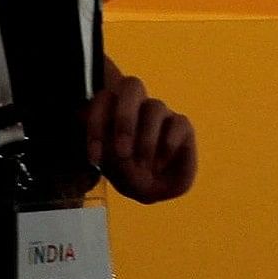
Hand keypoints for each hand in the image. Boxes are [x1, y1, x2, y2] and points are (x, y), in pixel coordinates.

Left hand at [84, 73, 195, 204]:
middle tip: (123, 151)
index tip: (95, 159)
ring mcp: (160, 113)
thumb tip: (116, 144)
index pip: (103, 99)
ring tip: (143, 166)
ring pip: (154, 107)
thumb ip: (110, 152)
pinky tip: (159, 166)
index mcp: (112, 108)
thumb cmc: (128, 173)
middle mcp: (137, 104)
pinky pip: (177, 123)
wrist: (156, 192)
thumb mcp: (112, 167)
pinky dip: (167, 146)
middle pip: (132, 85)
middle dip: (125, 118)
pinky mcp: (182, 125)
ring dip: (146, 140)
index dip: (97, 124)